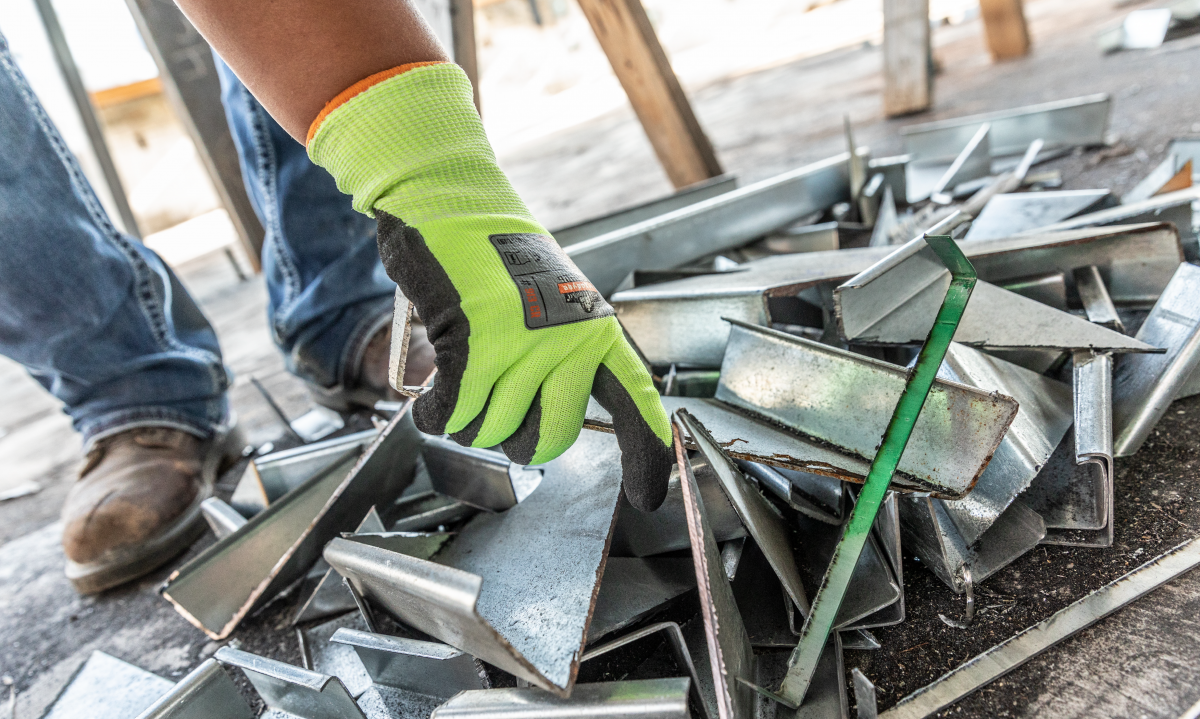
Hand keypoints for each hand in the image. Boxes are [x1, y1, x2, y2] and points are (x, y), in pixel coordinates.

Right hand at [308, 62, 671, 509]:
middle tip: (496, 415)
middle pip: (547, 443)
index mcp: (597, 331)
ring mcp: (523, 344)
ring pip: (490, 432)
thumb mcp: (554, 304)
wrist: (454, 206)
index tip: (646, 497)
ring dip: (466, 420)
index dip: (646, 458)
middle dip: (515, 443)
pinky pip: (453, 414)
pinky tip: (432, 396)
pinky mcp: (475, 343)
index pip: (638, 405)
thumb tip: (544, 427)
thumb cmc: (500, 260)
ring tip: (459, 380)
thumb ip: (564, 359)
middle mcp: (569, 341)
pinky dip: (436, 414)